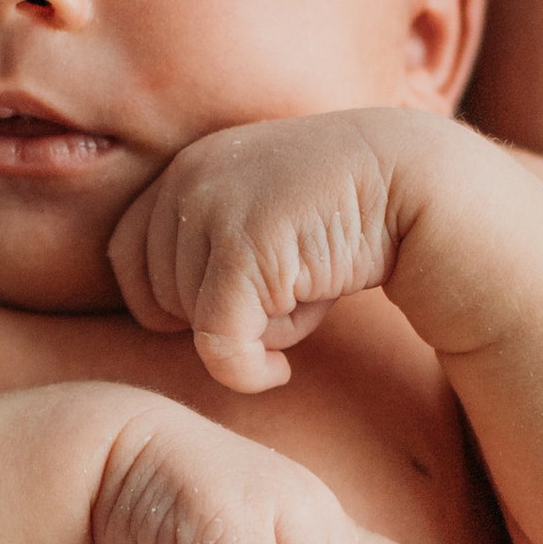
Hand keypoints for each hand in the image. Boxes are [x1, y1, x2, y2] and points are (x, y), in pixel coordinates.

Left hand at [108, 112, 413, 392]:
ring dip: (244, 332)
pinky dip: (244, 374)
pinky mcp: (244, 252)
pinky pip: (216, 345)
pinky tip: (280, 374)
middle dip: (208, 318)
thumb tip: (165, 321)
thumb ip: (209, 251)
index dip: (167, 299)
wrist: (417, 184)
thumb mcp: (261, 218)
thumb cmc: (342, 217)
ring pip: (187, 321)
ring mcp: (213, 212)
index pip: (126, 255)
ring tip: (299, 305)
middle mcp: (189, 181)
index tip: (224, 311)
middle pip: (151, 295)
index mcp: (187, 169)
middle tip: (272, 309)